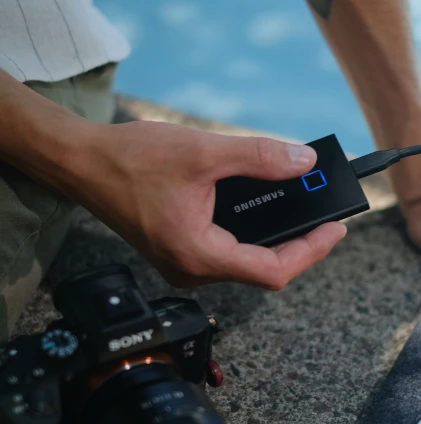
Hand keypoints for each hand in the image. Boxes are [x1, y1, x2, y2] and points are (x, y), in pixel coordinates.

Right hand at [73, 121, 345, 288]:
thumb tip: (303, 162)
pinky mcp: (178, 250)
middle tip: (324, 215)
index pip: (272, 270)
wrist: (82, 163)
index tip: (335, 228)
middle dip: (298, 243)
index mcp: (199, 254)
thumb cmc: (131, 160)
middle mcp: (192, 268)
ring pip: (245, 260)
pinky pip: (226, 249)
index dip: (311, 251)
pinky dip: (250, 231)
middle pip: (262, 268)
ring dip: (275, 237)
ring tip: (301, 207)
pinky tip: (263, 206)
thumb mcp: (203, 152)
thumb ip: (259, 157)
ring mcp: (183, 263)